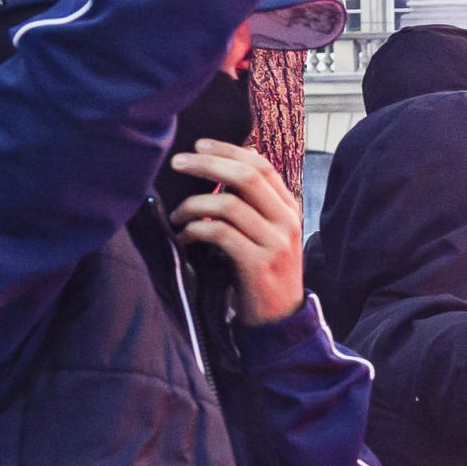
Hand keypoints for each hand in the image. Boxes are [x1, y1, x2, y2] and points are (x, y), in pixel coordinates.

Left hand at [164, 137, 306, 325]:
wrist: (280, 319)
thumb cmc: (264, 273)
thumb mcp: (268, 233)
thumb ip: (255, 204)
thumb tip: (226, 166)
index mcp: (289, 209)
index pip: (261, 165)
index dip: (228, 150)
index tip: (198, 145)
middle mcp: (286, 222)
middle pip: (246, 177)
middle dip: (207, 165)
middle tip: (177, 163)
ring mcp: (274, 243)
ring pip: (228, 205)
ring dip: (193, 205)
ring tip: (177, 216)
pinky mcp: (258, 264)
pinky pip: (219, 234)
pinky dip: (195, 230)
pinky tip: (186, 237)